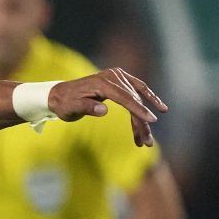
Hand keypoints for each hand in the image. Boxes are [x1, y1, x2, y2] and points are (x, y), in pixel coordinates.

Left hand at [49, 68, 166, 146]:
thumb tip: (103, 110)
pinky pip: (138, 89)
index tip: (151, 120)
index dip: (139, 110)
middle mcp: (113, 76)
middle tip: (148, 142)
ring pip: (137, 98)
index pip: (125, 97)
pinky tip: (159, 107)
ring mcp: (118, 76)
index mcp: (103, 82)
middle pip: (134, 100)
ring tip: (147, 140)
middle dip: (142, 123)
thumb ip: (87, 108)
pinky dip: (147, 99)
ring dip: (143, 119)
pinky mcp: (120, 79)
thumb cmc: (65, 104)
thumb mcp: (71, 108)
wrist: (59, 94)